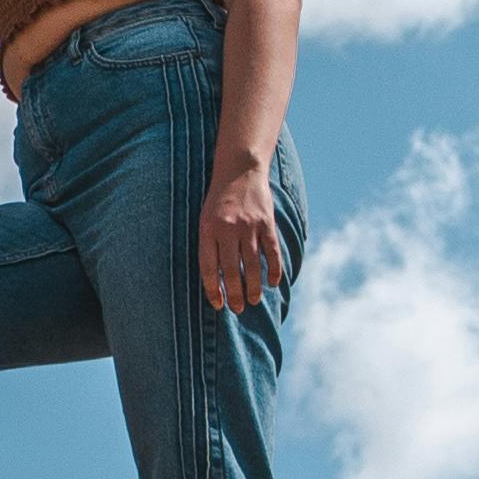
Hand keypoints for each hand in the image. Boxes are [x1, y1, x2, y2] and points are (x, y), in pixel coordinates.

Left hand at [200, 157, 288, 312]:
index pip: (209, 267)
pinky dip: (274, 270)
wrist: (240, 170)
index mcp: (208, 229)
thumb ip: (210, 245)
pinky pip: (272, 252)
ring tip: (253, 301)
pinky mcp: (267, 223)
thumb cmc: (219, 201)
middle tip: (237, 309)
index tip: (217, 304)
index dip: (213, 289)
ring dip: (253, 287)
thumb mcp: (205, 219)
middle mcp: (228, 229)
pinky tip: (273, 283)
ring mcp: (249, 226)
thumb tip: (216, 279)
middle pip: (232, 270)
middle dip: (234, 294)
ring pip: (252, 265)